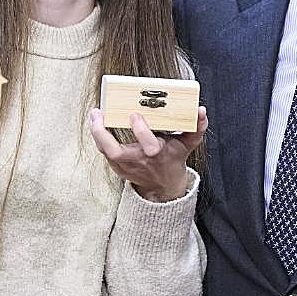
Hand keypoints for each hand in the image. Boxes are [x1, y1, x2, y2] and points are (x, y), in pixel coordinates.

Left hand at [89, 106, 206, 201]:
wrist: (163, 184)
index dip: (141, 130)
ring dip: (96, 132)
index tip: (135, 114)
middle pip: (115, 151)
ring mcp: (125, 165)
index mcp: (156, 154)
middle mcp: (138, 161)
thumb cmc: (173, 159)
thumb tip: (201, 111)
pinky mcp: (117, 166)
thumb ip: (197, 127)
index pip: (148, 145)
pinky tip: (97, 121)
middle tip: (99, 113)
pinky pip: (104, 151)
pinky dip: (99, 136)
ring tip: (95, 114)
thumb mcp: (188, 144)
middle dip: (103, 133)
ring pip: (105, 151)